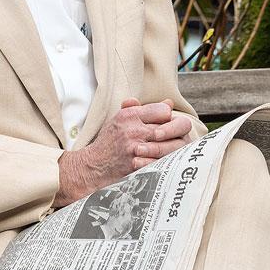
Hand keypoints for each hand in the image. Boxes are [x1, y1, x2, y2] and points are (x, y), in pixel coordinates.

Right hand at [54, 98, 191, 205]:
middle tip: (174, 138)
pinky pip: (163, 161)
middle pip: (170, 127)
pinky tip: (167, 161)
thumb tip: (168, 103)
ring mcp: (136, 148)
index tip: (166, 123)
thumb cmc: (109, 142)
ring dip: (174, 149)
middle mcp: (133, 130)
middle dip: (175, 134)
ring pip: (170, 145)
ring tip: (173, 150)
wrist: (94, 166)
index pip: (164, 110)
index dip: (168, 117)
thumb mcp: (121, 119)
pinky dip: (167, 161)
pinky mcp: (138, 165)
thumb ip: (143, 110)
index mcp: (129, 115)